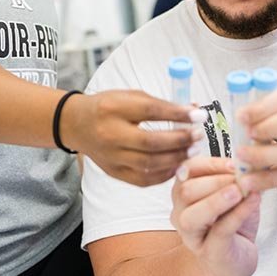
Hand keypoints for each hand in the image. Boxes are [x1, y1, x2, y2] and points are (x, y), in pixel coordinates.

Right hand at [63, 90, 202, 186]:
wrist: (77, 124)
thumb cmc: (108, 107)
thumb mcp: (131, 96)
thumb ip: (161, 104)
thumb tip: (193, 110)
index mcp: (114, 108)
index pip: (151, 111)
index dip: (178, 114)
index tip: (199, 115)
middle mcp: (110, 134)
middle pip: (150, 142)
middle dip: (180, 140)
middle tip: (198, 135)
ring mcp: (111, 156)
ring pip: (149, 164)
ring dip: (176, 158)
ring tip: (192, 151)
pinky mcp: (114, 172)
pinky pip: (144, 179)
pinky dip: (164, 173)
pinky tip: (177, 164)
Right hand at [171, 157, 259, 275]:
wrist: (232, 263)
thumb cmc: (231, 225)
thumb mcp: (233, 196)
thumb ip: (236, 178)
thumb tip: (250, 160)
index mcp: (183, 193)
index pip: (187, 170)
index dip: (210, 164)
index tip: (234, 163)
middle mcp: (180, 213)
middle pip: (186, 191)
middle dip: (215, 181)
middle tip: (240, 176)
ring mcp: (192, 236)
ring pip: (193, 216)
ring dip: (217, 200)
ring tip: (239, 191)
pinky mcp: (211, 253)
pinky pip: (220, 232)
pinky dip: (237, 214)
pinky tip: (253, 202)